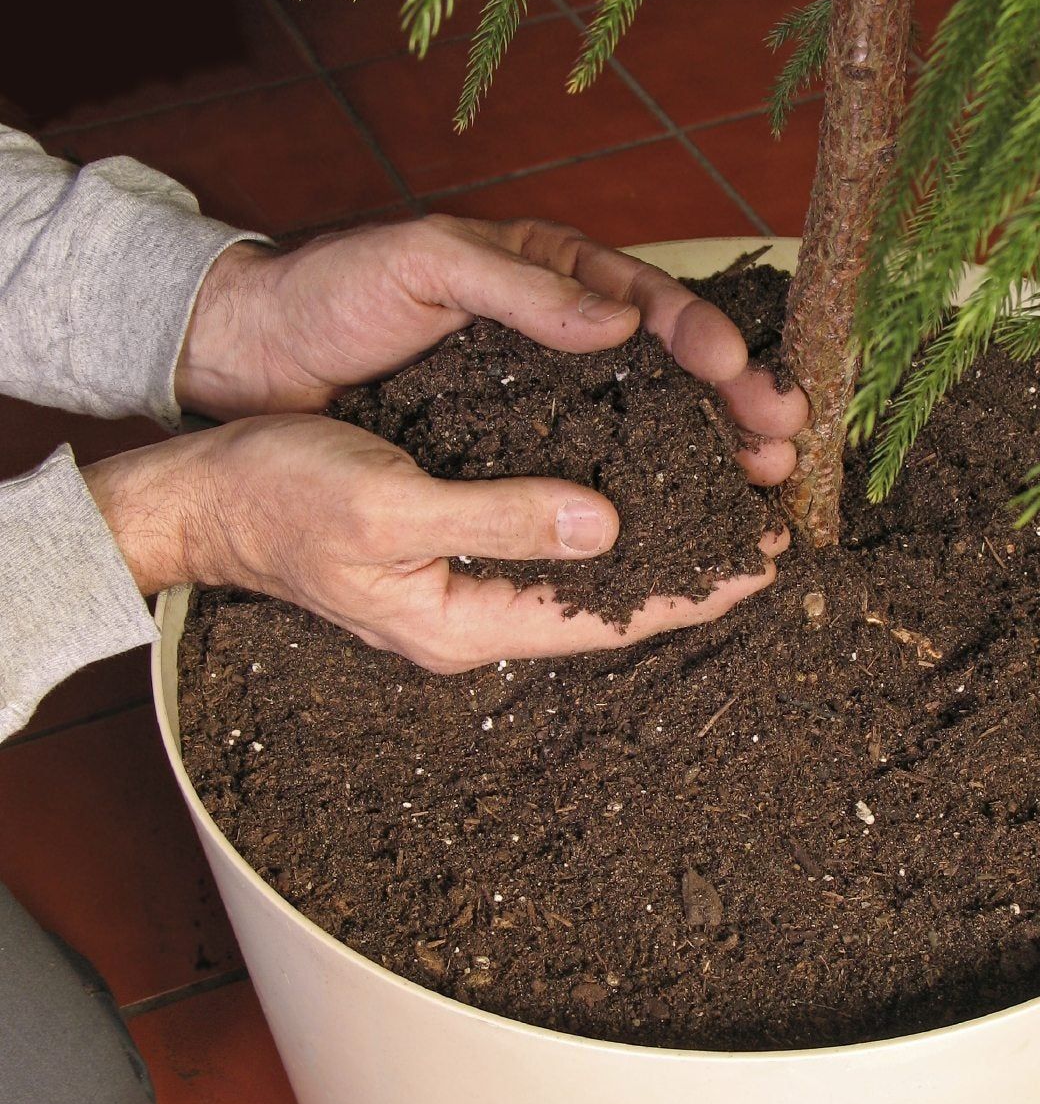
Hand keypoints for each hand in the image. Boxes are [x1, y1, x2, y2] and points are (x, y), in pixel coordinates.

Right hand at [83, 417, 787, 671]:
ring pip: (584, 567)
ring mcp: (464, 581)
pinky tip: (641, 480)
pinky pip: (549, 532)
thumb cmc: (280, 499)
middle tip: (771, 527)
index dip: (688, 593)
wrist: (204, 498)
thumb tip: (609, 522)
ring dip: (659, 534)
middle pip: (607, 599)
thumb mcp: (390, 508)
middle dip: (690, 565)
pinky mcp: (453, 542)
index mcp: (464, 623)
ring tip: (729, 501)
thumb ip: (500, 518)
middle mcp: (476, 612)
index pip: (603, 619)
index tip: (764, 564)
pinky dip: (607, 508)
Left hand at [178, 215, 808, 484]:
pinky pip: (586, 464)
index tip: (744, 377)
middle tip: (785, 447)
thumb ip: (517, 286)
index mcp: (546, 272)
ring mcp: (535, 393)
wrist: (251, 348)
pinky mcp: (507, 443)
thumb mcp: (422, 265)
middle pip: (665, 369)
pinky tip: (673, 518)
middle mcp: (555, 334)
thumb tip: (618, 322)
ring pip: (640, 423)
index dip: (701, 339)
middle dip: (732, 405)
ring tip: (759, 487)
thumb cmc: (332, 288)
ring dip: (702, 454)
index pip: (645, 302)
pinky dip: (636, 489)